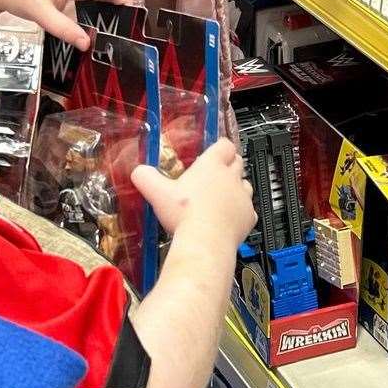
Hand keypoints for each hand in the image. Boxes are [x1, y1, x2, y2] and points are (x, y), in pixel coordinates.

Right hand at [133, 138, 253, 244]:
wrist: (205, 241)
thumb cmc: (185, 215)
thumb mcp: (157, 193)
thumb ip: (146, 178)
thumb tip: (138, 172)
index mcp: (212, 166)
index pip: (224, 145)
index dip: (220, 147)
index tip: (216, 150)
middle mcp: (231, 178)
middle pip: (237, 162)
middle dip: (228, 165)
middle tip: (216, 173)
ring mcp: (242, 197)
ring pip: (245, 184)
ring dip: (236, 187)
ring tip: (222, 196)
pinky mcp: (248, 217)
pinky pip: (249, 209)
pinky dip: (241, 212)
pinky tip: (229, 218)